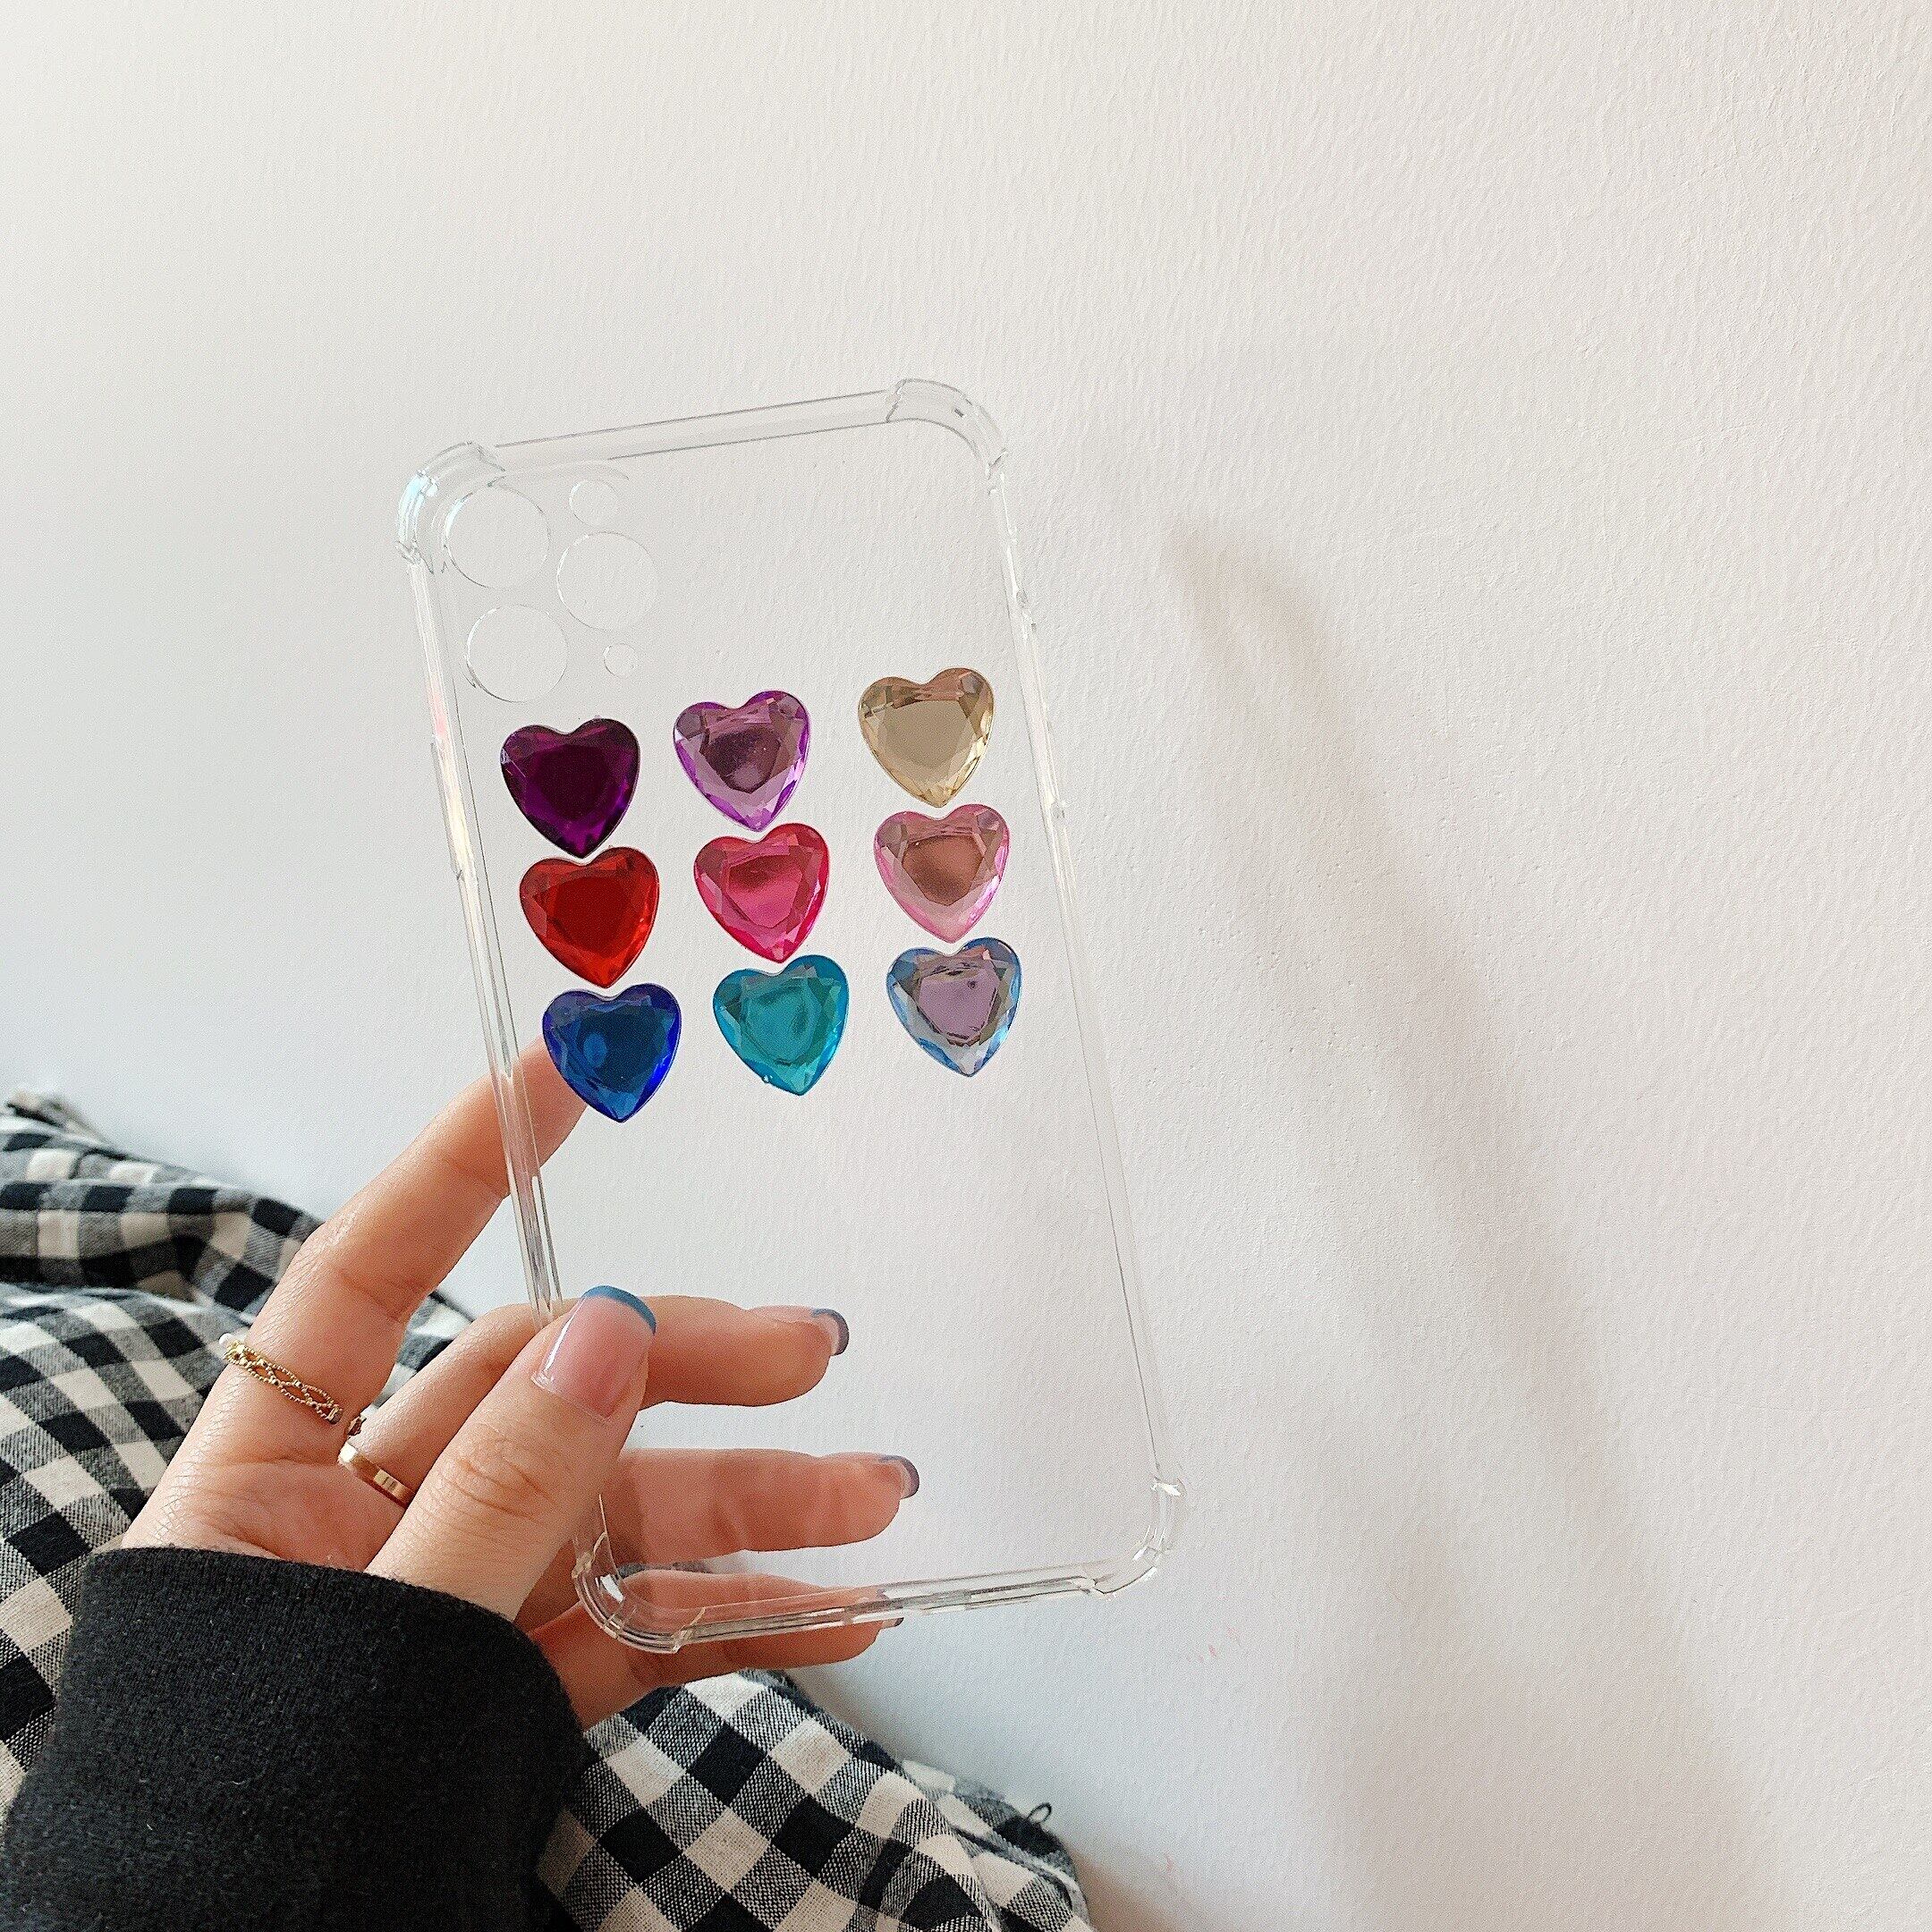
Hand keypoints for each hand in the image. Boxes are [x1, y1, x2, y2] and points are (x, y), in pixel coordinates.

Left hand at [122, 1044, 910, 1722]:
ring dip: (749, 1504)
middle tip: (808, 1352)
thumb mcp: (374, 1646)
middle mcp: (370, 1514)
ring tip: (871, 1501)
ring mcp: (458, 1596)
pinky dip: (733, 1614)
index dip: (456, 1168)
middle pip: (543, 1388)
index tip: (559, 1077)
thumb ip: (496, 1495)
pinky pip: (639, 1624)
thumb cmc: (250, 1826)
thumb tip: (606, 1331)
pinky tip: (834, 1609)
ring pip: (616, 1511)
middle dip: (682, 1366)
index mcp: (273, 1476)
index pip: (367, 1274)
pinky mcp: (520, 1683)